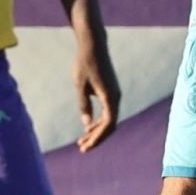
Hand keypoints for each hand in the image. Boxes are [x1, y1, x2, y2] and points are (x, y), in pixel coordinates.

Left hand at [73, 37, 121, 152]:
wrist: (93, 46)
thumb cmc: (84, 63)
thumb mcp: (79, 85)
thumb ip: (83, 104)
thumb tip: (86, 124)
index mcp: (110, 97)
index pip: (108, 124)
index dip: (98, 138)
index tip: (85, 147)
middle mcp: (116, 97)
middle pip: (109, 125)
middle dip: (96, 138)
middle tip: (82, 148)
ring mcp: (114, 95)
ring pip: (109, 119)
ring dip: (96, 131)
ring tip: (82, 141)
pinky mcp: (110, 92)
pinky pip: (107, 112)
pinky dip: (98, 121)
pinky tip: (88, 127)